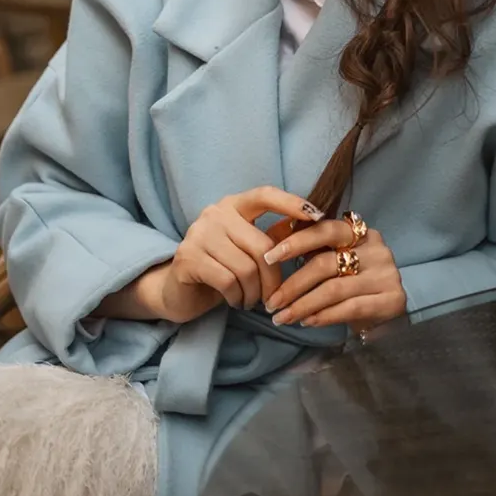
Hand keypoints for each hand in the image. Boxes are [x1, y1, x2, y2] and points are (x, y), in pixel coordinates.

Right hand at [158, 186, 325, 324]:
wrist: (179, 291)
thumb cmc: (221, 268)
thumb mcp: (247, 249)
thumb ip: (272, 236)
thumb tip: (312, 227)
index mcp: (234, 205)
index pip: (265, 195)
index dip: (291, 203)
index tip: (317, 215)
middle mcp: (215, 213)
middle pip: (262, 245)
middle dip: (274, 278)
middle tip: (273, 298)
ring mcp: (199, 233)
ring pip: (246, 267)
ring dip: (254, 293)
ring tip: (251, 301)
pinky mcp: (188, 258)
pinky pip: (228, 281)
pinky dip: (237, 298)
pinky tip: (235, 301)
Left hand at [262, 218, 405, 331]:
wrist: (388, 317)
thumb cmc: (354, 286)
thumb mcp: (336, 262)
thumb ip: (314, 252)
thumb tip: (271, 251)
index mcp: (361, 232)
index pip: (324, 230)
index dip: (295, 242)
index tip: (269, 257)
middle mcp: (377, 249)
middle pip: (325, 263)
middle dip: (292, 284)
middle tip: (271, 301)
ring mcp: (387, 274)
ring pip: (334, 289)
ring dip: (302, 305)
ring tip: (282, 317)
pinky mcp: (393, 299)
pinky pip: (350, 308)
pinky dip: (324, 316)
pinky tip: (307, 322)